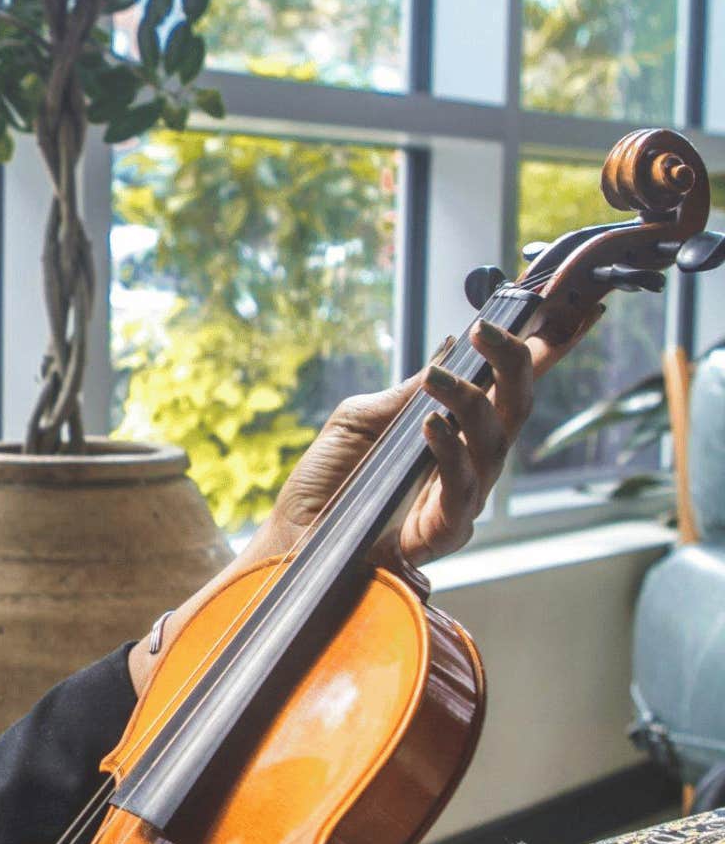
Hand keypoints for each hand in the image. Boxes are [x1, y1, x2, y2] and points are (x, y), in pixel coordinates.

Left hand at [263, 323, 537, 567]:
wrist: (292, 535)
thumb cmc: (326, 479)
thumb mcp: (359, 420)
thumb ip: (405, 394)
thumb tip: (448, 353)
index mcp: (455, 433)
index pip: (506, 387)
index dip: (538, 351)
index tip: (551, 307)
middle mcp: (469, 463)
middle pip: (513, 410)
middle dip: (513, 364)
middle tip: (488, 331)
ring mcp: (461, 499)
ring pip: (492, 445)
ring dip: (469, 403)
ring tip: (438, 378)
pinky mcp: (443, 531)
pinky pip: (461, 490)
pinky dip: (449, 453)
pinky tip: (430, 427)